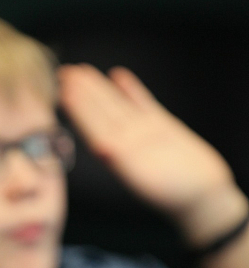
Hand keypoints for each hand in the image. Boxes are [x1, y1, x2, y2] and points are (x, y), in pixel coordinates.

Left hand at [58, 64, 241, 234]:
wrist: (204, 197)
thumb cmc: (175, 195)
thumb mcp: (143, 177)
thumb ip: (123, 160)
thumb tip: (101, 148)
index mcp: (118, 154)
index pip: (93, 126)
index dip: (78, 108)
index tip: (62, 90)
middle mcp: (127, 141)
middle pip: (101, 111)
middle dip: (83, 92)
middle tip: (64, 72)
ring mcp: (144, 133)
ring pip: (117, 105)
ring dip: (100, 88)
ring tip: (83, 71)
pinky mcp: (163, 127)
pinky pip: (143, 104)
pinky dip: (131, 89)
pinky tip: (118, 75)